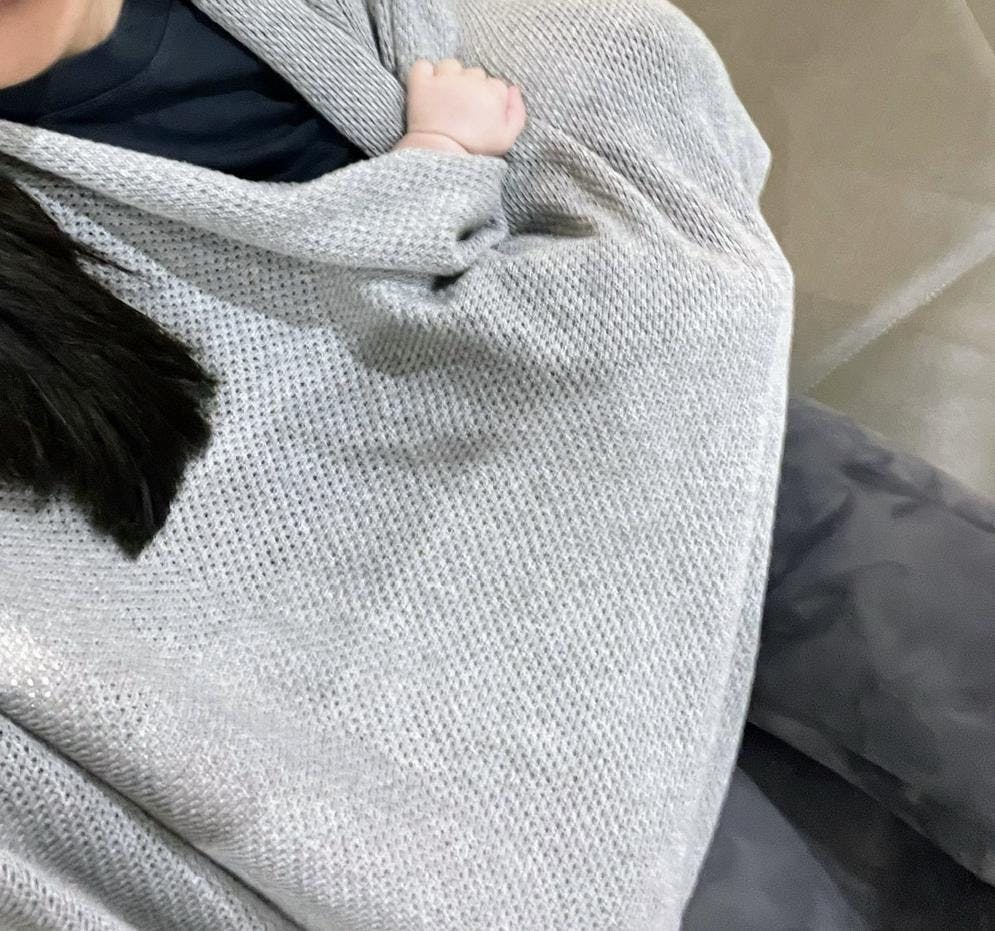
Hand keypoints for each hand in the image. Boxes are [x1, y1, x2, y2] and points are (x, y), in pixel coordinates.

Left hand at [394, 58, 526, 156]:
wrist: (442, 156)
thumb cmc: (476, 149)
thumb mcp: (507, 138)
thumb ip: (517, 112)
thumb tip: (513, 89)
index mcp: (492, 92)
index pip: (495, 84)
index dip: (489, 99)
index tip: (481, 114)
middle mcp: (470, 80)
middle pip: (474, 73)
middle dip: (470, 87)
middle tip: (463, 109)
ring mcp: (445, 79)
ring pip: (450, 66)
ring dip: (449, 77)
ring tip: (446, 99)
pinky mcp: (422, 83)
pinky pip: (423, 66)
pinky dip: (424, 73)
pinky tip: (428, 87)